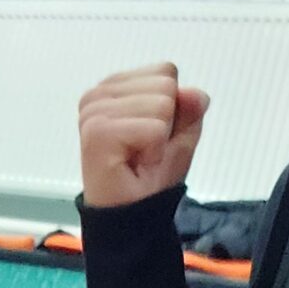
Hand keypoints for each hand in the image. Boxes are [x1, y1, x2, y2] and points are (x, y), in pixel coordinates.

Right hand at [77, 65, 210, 208]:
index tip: (152, 134)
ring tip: (138, 156)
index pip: (165, 72)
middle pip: (165, 84)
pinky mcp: (97, 131)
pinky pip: (152, 128)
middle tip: (145, 148)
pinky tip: (134, 163)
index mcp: (114, 86)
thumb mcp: (181, 134)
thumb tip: (194, 92)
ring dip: (159, 139)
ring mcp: (94, 111)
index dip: (171, 107)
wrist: (133, 215)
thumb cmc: (150, 175)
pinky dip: (153, 150)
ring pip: (161, 104)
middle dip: (166, 121)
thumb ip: (190, 108)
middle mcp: (98, 93)